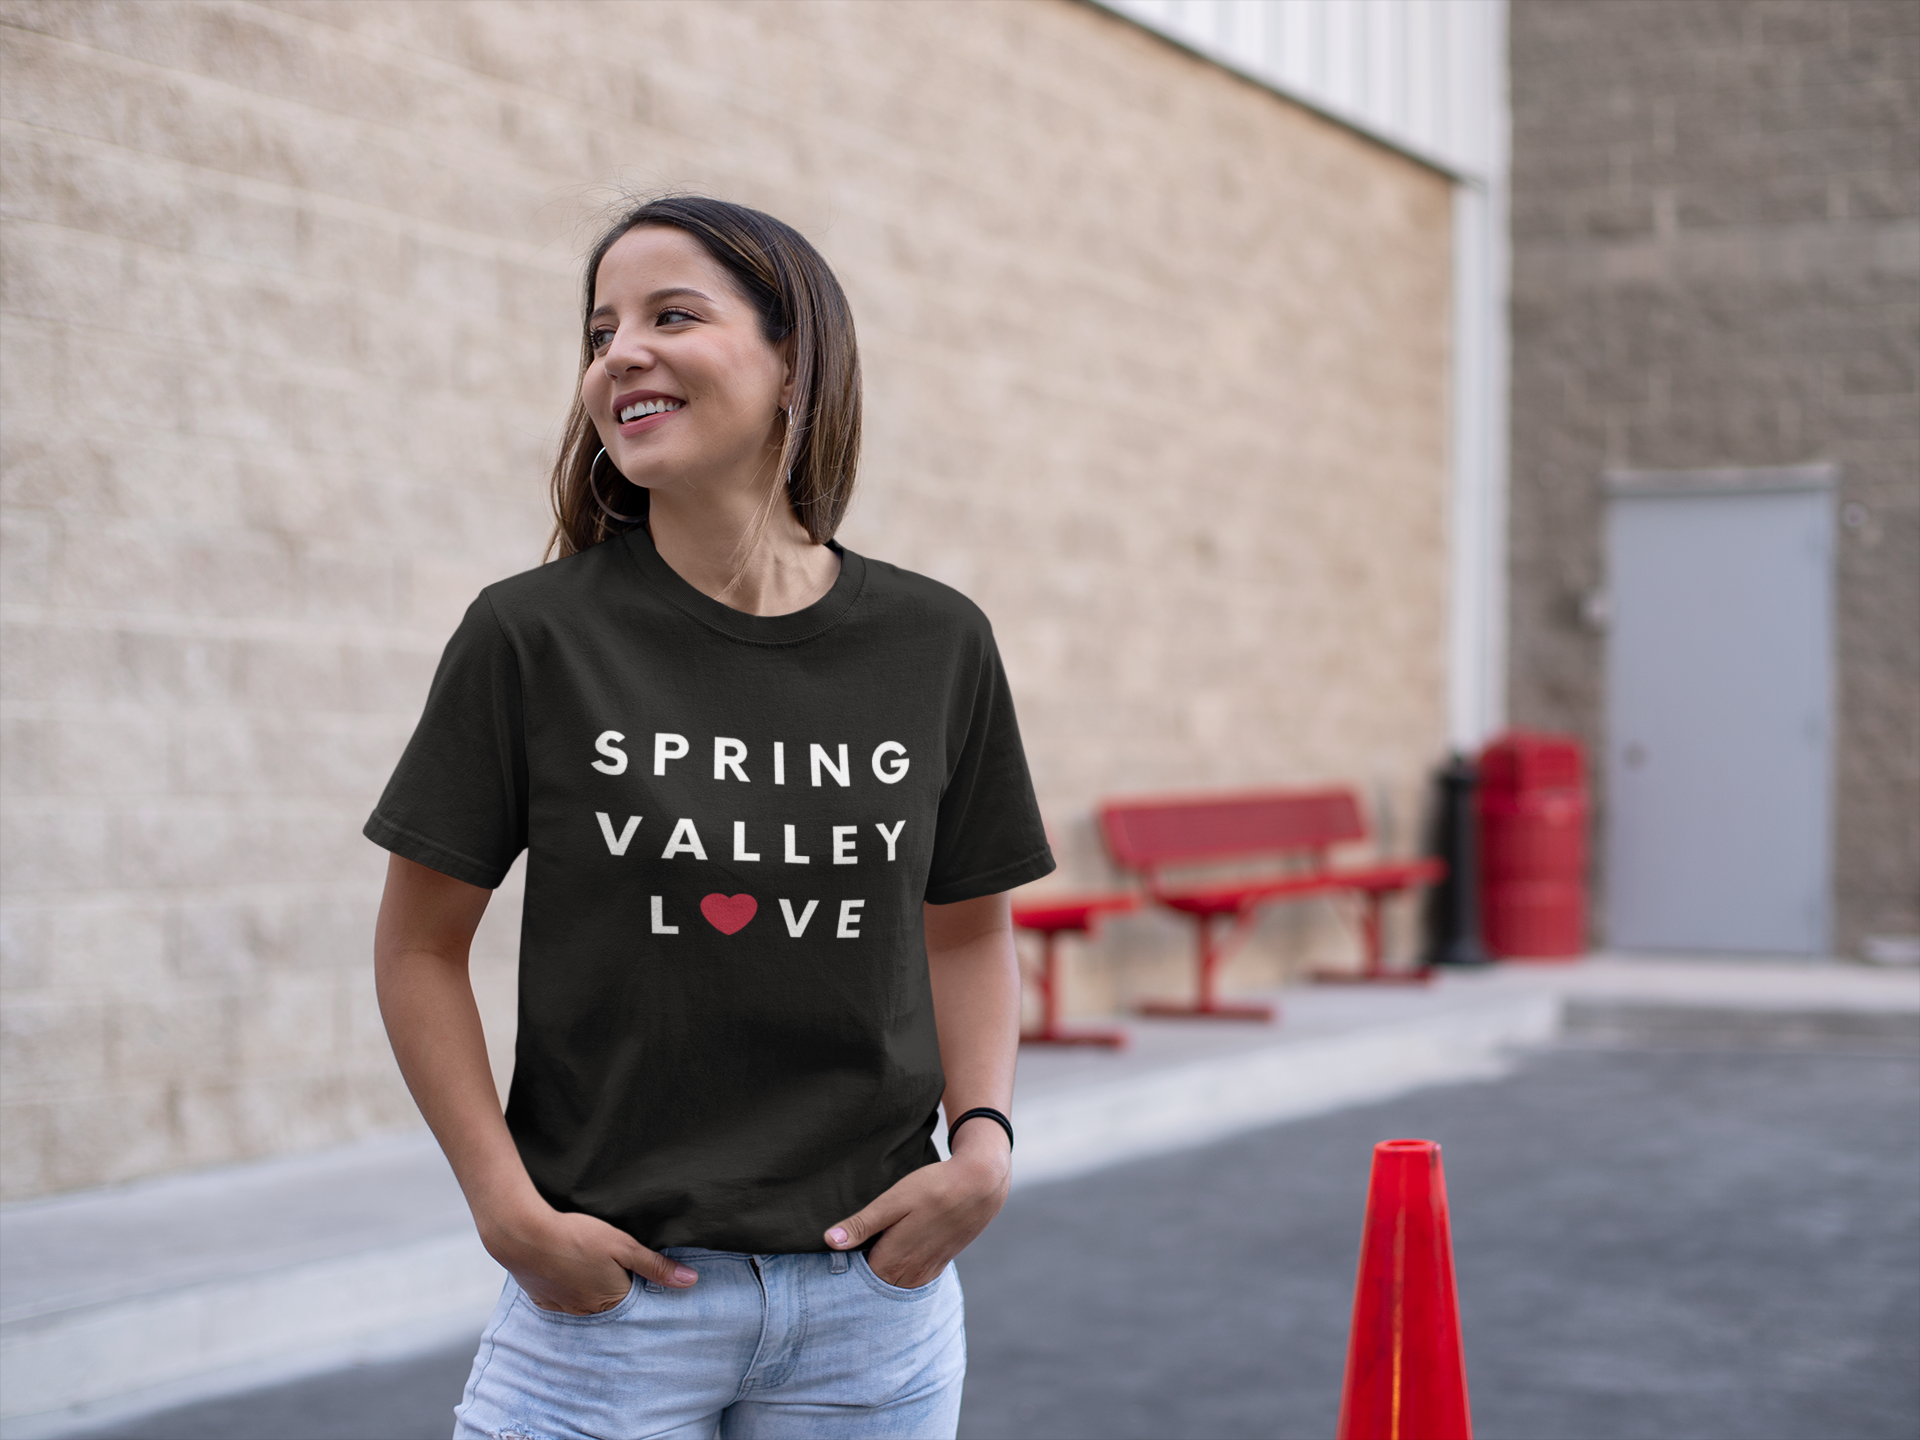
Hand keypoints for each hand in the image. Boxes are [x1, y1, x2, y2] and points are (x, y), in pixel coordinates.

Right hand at [482, 1201, 696, 1312]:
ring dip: (588, 1284)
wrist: (523, 1235)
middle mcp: (588, 1312)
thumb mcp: (623, 1246)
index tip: (633, 1264)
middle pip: (610, 1300)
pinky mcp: (542, 1300)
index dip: (637, 1279)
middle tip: (606, 1258)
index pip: (635, 1297)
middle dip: (613, 1283)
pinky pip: (562, 1297)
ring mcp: (563, 1308)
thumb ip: (656, 1266)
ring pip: (585, 1299)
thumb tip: (690, 1281)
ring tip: (585, 1259)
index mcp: (612, 1300)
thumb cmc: (577, 1236)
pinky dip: (566, 1283)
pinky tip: (565, 1266)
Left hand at [824, 1122, 1010, 1288]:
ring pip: (894, 1282)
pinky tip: (898, 1248)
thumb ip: (862, 1225)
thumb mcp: (893, 1201)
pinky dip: (901, 1269)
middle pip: (875, 1283)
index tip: (836, 1251)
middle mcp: (910, 1274)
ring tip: (873, 1247)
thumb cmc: (933, 1187)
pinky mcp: (939, 1264)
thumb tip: (830, 1241)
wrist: (979, 1184)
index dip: (845, 1265)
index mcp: (893, 1261)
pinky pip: (912, 1277)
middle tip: (853, 1247)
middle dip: (862, 1271)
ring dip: (883, 1271)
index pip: (857, 1278)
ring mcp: (927, 1272)